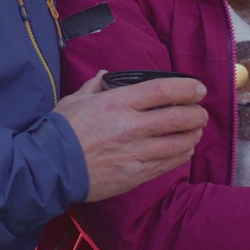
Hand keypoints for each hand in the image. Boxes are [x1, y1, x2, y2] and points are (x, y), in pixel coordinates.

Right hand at [54, 71, 207, 201]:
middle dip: (197, 113)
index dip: (187, 88)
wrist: (50, 168)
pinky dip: (181, 155)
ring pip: (179, 142)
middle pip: (179, 116)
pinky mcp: (136, 174)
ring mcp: (136, 152)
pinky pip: (168, 163)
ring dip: (193, 135)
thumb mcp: (76, 100)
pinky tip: (184, 150)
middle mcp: (132, 125)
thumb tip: (105, 76)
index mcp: (118, 102)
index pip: (163, 90)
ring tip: (195, 131)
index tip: (198, 89)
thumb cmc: (61, 131)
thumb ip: (95, 86)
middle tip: (200, 112)